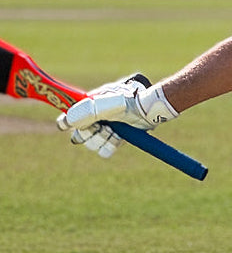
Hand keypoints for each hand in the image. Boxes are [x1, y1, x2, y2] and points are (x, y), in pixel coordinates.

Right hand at [57, 75, 177, 157]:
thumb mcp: (102, 105)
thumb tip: (63, 124)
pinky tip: (119, 137)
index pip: (69, 118)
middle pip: (80, 136)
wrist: (148, 109)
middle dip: (90, 135)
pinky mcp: (116, 138)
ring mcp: (105, 128)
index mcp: (87, 106)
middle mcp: (94, 118)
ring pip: (92, 145)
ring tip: (113, 131)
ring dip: (102, 140)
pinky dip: (111, 146)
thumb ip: (83, 113)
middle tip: (101, 128)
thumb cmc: (125, 101)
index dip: (68, 123)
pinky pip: (105, 151)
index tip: (71, 126)